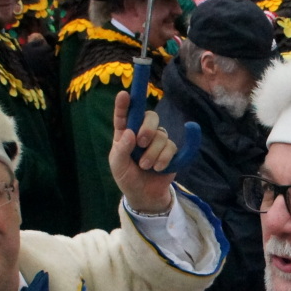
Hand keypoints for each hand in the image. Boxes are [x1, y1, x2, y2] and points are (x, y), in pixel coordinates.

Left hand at [109, 90, 176, 214]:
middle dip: (147, 127)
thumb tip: (130, 133)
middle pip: (150, 116)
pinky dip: (164, 158)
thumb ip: (121, 149)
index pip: (124, 115)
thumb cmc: (127, 178)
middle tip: (141, 142)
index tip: (123, 95)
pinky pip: (171, 147)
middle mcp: (142, 133)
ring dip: (152, 153)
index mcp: (125, 133)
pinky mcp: (170, 151)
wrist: (144, 195)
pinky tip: (159, 168)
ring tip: (145, 167)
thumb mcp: (118, 166)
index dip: (124, 104)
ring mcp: (157, 141)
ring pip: (161, 135)